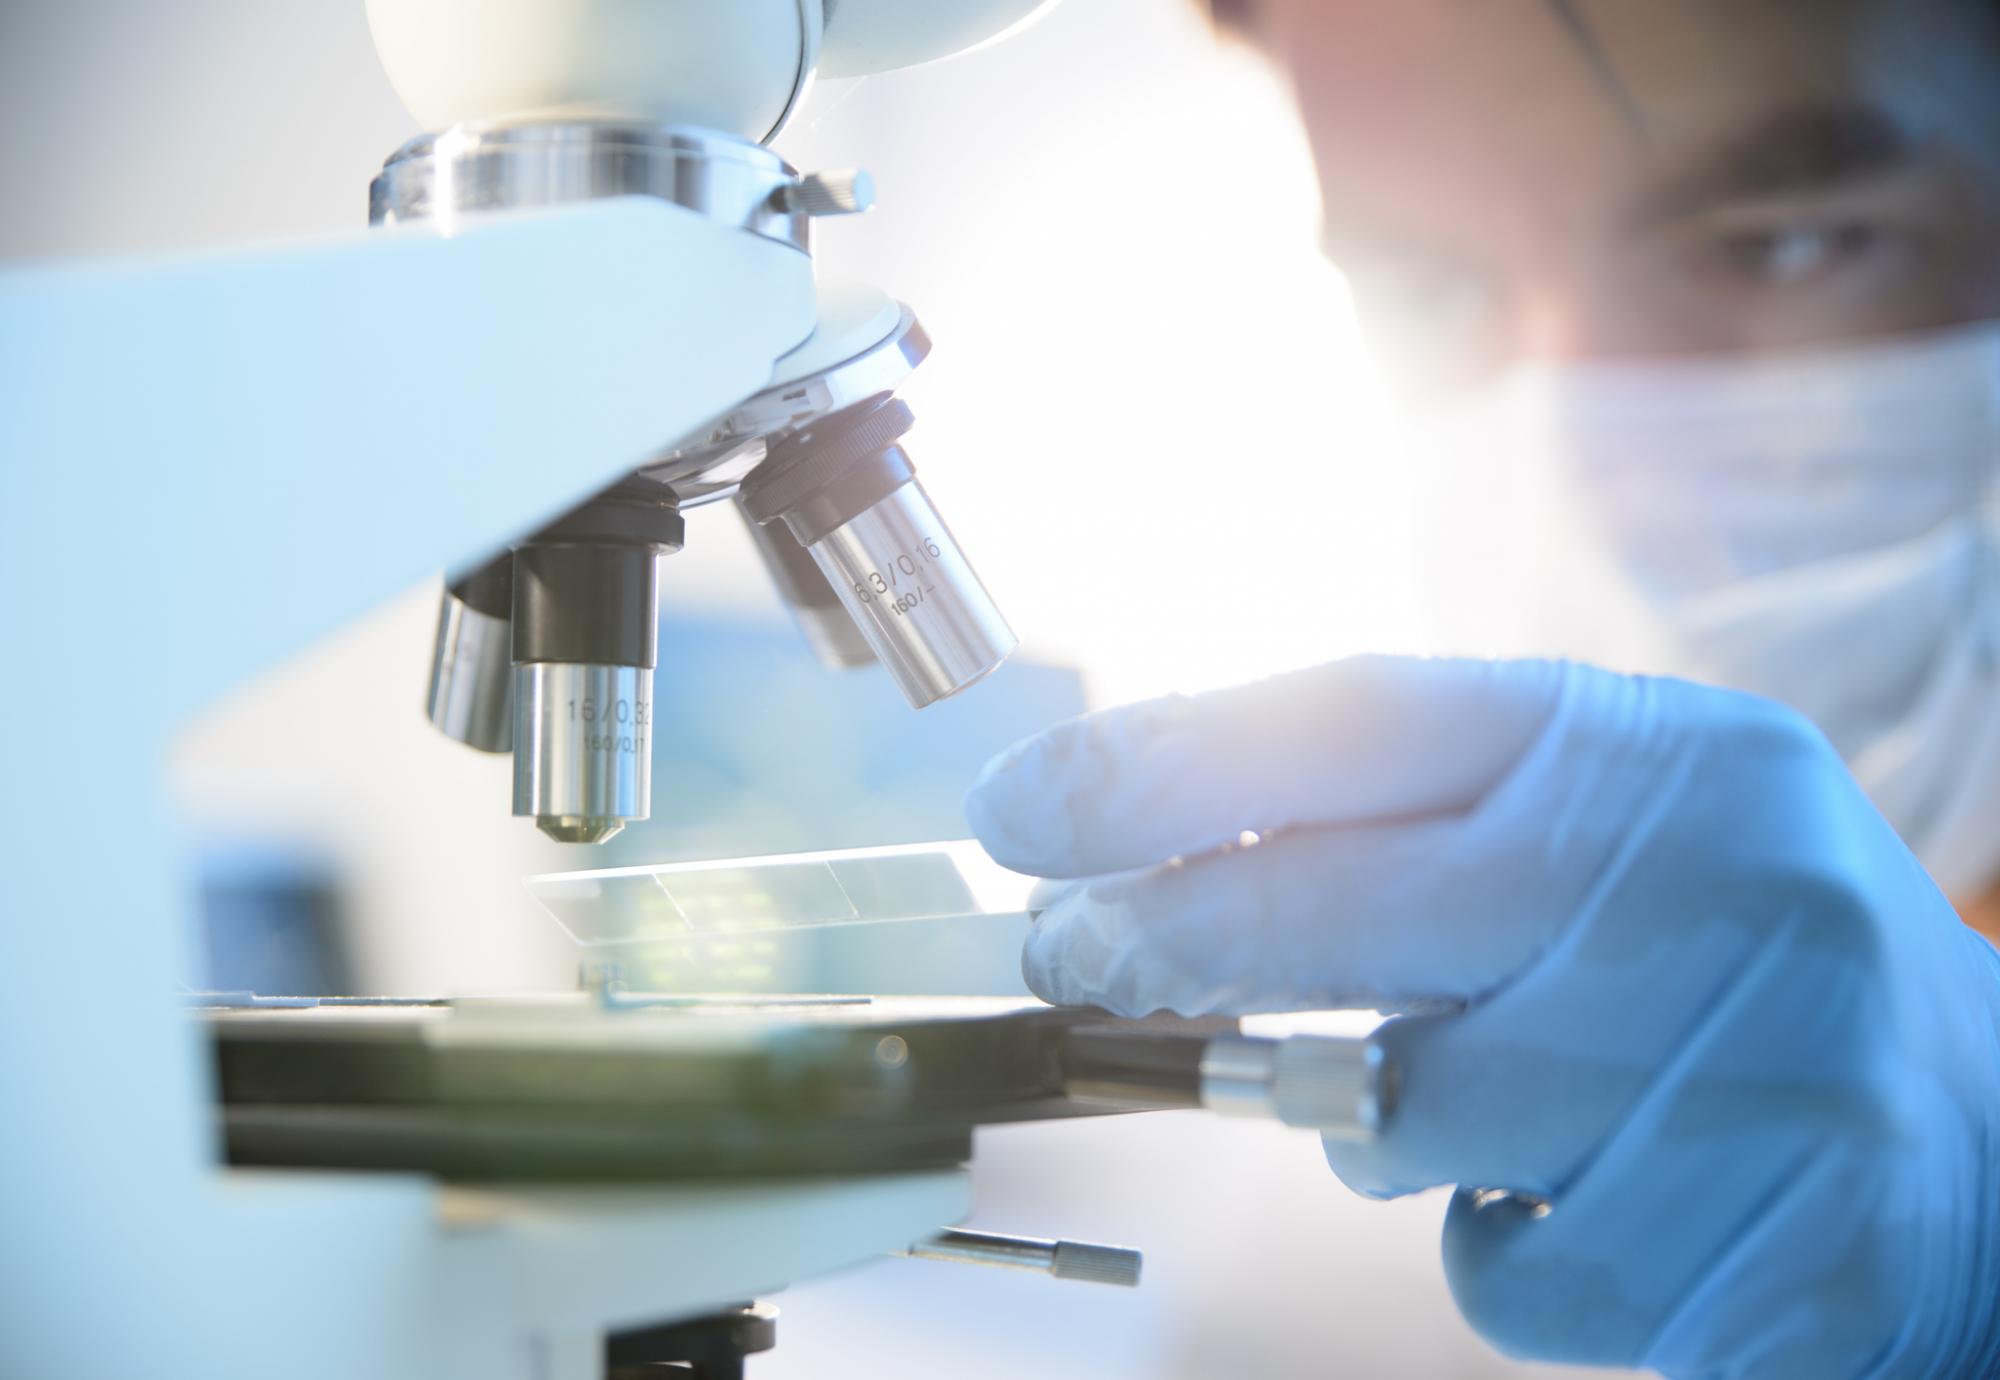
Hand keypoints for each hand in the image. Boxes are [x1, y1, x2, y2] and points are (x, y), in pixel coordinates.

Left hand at [965, 657, 1999, 1376]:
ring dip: (1376, 1125)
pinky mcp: (1787, 1234)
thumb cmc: (1723, 963)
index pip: (1354, 720)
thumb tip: (1148, 879)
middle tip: (1069, 954)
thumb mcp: (1598, 836)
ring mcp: (1759, 1056)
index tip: (1014, 808)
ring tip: (1467, 1102)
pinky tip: (1585, 1203)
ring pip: (1405, 1117)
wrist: (1994, 1139)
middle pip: (1337, 908)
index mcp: (1642, 748)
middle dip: (1161, 938)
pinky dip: (1498, 1254)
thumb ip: (1411, 840)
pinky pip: (1506, 1273)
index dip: (1156, 764)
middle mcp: (1708, 873)